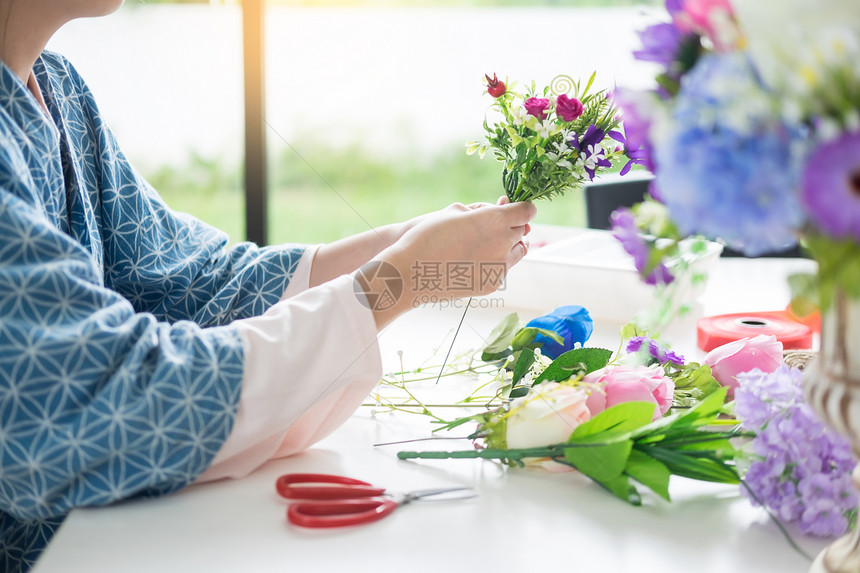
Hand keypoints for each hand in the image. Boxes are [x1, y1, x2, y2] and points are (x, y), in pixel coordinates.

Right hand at [362, 199, 536, 327]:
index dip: (521, 208)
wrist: (411, 272)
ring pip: (517, 252)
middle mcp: (503, 243)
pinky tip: (473, 261)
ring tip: (484, 243)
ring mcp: (500, 267)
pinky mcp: (492, 284)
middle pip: (522, 231)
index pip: (527, 211)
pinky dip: (495, 263)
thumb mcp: (455, 211)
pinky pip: (502, 270)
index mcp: (495, 220)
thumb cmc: (428, 235)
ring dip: (508, 245)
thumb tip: (502, 210)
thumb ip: (484, 209)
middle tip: (491, 225)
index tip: (512, 209)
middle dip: (512, 226)